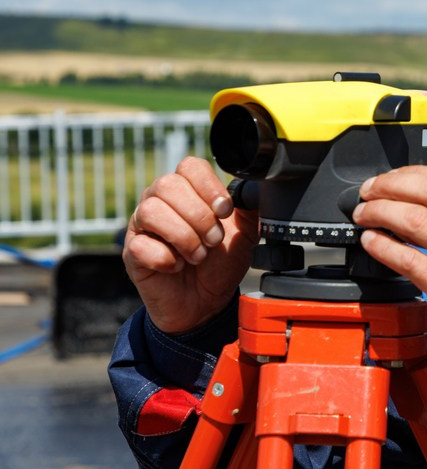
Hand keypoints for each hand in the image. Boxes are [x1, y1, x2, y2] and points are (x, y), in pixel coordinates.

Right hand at [123, 156, 258, 333]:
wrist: (207, 303)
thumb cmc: (221, 263)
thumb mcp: (244, 234)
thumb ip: (249, 208)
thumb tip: (251, 187)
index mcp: (189, 190)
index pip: (189, 166)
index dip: (208, 185)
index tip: (224, 210)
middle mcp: (161, 201)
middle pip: (168, 185)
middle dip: (199, 216)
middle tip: (214, 240)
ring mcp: (142, 225)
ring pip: (151, 211)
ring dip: (184, 237)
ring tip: (198, 256)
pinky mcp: (132, 251)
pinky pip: (141, 245)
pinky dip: (166, 259)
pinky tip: (177, 267)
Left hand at [352, 166, 426, 388]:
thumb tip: (424, 192)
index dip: (413, 172)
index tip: (392, 177)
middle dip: (390, 186)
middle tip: (370, 191)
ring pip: (415, 220)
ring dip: (380, 211)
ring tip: (365, 214)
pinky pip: (407, 260)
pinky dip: (382, 245)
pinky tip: (372, 241)